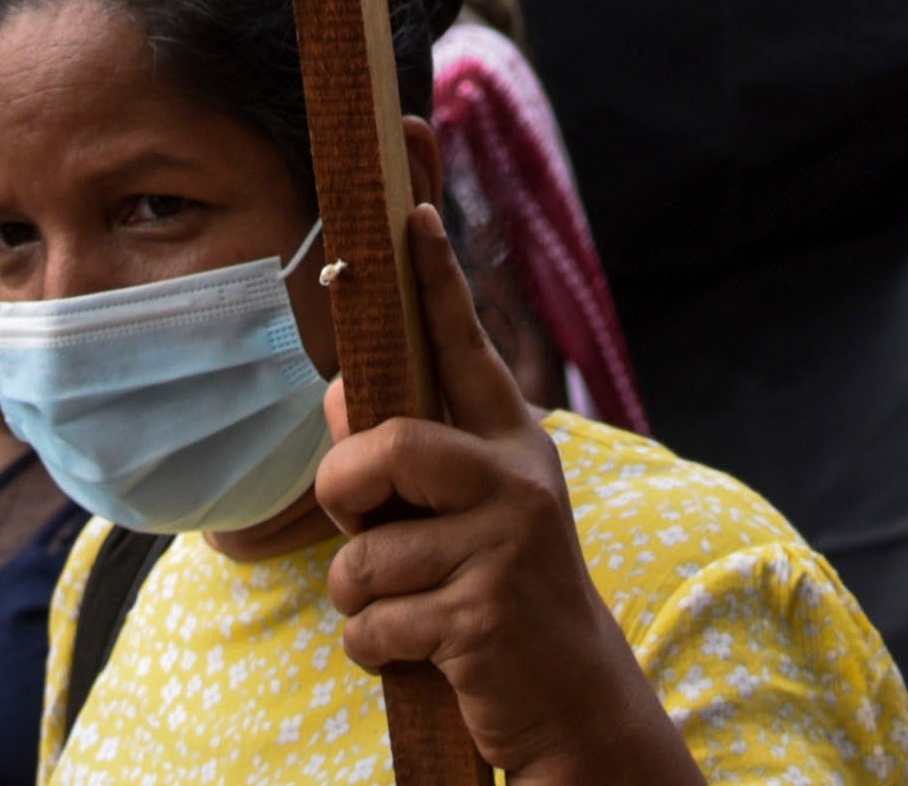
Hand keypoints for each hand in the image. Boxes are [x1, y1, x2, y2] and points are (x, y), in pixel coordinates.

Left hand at [317, 205, 695, 785]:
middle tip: (366, 525)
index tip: (412, 213)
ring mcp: (504, 546)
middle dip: (344, 492)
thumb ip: (404, 455)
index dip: (435, 277)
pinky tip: (422, 651)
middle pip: (387, 447)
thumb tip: (335, 398)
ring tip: (412, 605)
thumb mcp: (463, 512)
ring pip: (363, 554)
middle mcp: (515, 479)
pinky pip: (371, 623)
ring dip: (362, 596)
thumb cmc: (496, 586)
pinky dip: (373, 648)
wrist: (572, 695)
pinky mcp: (482, 615)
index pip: (464, 345)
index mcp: (509, 441)